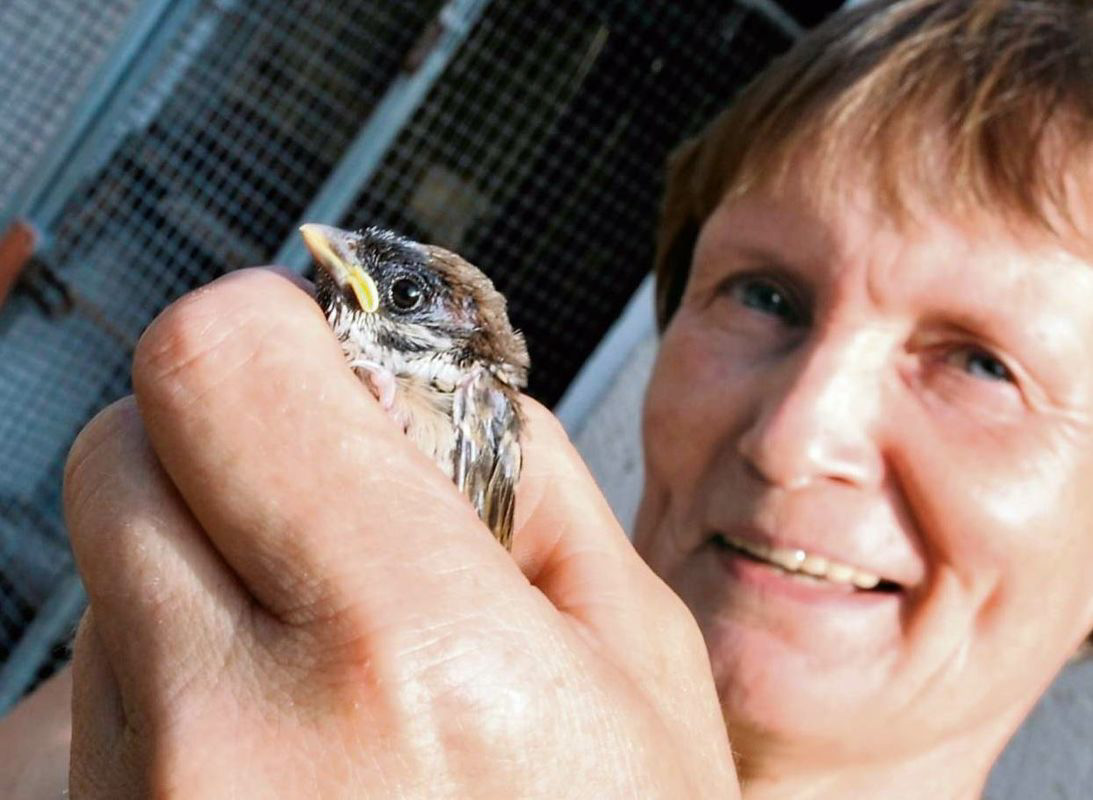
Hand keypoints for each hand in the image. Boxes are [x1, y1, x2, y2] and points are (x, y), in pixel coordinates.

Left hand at [64, 269, 736, 797]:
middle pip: (125, 443)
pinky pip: (85, 686)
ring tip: (316, 647)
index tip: (316, 361)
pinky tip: (270, 729)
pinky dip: (165, 663)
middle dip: (221, 439)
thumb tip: (424, 388)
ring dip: (194, 562)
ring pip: (102, 566)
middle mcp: (233, 736)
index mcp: (412, 654)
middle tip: (319, 496)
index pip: (221, 364)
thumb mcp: (636, 672)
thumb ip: (529, 486)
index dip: (272, 334)